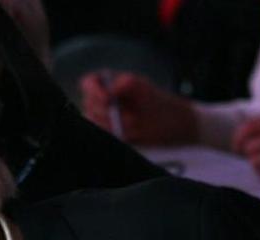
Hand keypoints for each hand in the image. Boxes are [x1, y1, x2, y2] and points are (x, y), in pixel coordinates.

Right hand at [79, 71, 197, 144]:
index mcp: (107, 84)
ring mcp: (102, 119)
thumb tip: (110, 92)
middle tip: (130, 117)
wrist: (171, 126)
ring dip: (114, 126)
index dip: (94, 91)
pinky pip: (104, 136)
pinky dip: (117, 136)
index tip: (108, 100)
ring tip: (136, 126)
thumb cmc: (158, 103)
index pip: (89, 83)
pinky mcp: (107, 134)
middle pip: (89, 105)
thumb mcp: (145, 89)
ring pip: (95, 123)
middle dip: (108, 113)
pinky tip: (131, 135)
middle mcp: (101, 101)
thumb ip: (127, 84)